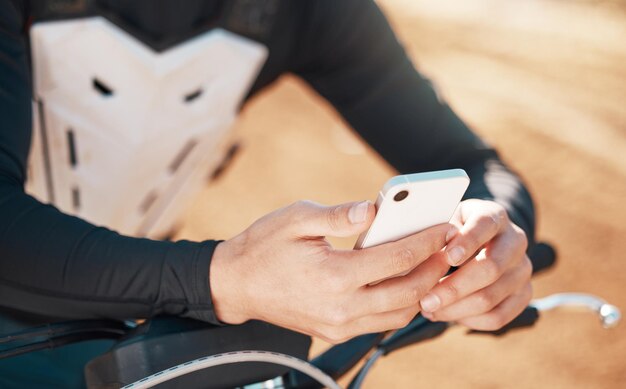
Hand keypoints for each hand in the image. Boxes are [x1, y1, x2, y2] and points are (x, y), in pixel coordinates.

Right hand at [210, 200, 456, 342]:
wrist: (235, 285)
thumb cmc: (263, 246)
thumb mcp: (296, 218)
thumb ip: (338, 214)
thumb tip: (374, 209)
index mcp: (333, 275)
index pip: (396, 259)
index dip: (426, 242)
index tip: (444, 227)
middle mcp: (340, 307)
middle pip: (408, 293)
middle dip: (435, 269)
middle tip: (448, 248)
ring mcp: (338, 325)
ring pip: (399, 315)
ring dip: (422, 291)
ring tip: (432, 265)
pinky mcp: (335, 332)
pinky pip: (380, 323)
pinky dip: (400, 305)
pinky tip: (404, 283)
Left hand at [419, 199, 531, 330]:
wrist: (471, 243)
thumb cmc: (447, 232)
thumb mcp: (440, 222)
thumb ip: (435, 233)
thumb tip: (420, 250)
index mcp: (493, 216)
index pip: (485, 225)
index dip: (468, 241)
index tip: (448, 257)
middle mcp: (515, 241)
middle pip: (490, 268)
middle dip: (454, 287)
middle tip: (425, 300)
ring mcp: (522, 269)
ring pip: (491, 297)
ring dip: (455, 309)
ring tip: (428, 309)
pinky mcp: (524, 293)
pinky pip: (498, 316)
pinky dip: (468, 320)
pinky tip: (446, 314)